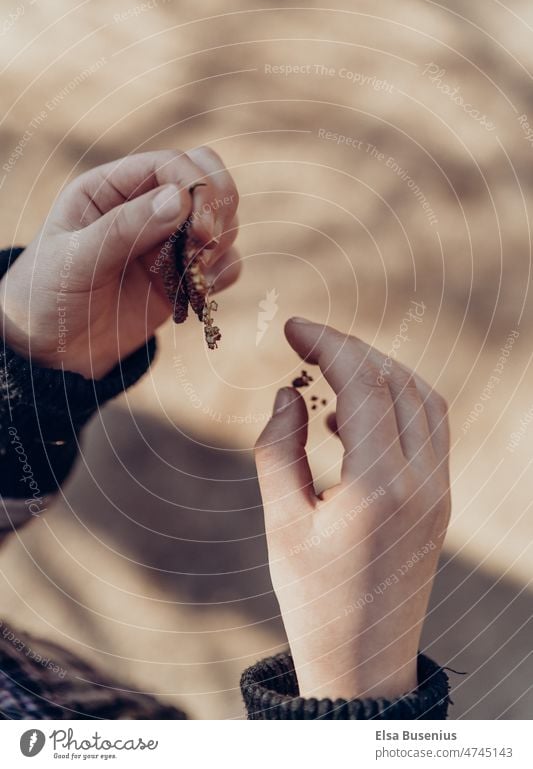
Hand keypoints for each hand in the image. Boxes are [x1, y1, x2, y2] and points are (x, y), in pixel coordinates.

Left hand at [0, 147, 239, 378]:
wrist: (50, 352)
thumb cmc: (47, 296)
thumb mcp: (76, 259)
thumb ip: (125, 228)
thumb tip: (181, 199)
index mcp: (112, 188)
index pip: (172, 164)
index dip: (196, 187)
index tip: (199, 230)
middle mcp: (145, 207)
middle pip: (209, 180)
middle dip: (218, 209)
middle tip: (204, 246)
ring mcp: (168, 242)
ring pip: (223, 220)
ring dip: (220, 245)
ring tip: (192, 275)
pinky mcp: (183, 276)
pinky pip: (225, 262)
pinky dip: (222, 274)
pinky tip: (197, 292)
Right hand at [255, 318, 449, 700]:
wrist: (364, 666)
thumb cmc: (314, 601)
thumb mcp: (281, 525)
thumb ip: (278, 450)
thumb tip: (289, 393)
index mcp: (380, 488)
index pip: (364, 384)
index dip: (328, 344)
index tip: (292, 328)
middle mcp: (422, 482)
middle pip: (398, 382)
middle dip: (351, 349)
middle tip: (306, 340)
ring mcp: (439, 492)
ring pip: (423, 400)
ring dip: (379, 371)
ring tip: (328, 371)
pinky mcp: (440, 501)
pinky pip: (429, 430)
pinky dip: (395, 403)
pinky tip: (349, 417)